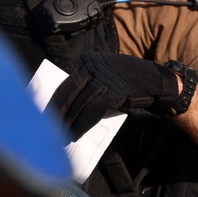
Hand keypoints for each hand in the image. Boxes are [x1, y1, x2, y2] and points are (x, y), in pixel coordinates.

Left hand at [47, 52, 179, 138]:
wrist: (153, 80)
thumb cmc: (125, 80)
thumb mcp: (103, 74)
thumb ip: (86, 83)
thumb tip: (65, 105)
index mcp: (85, 60)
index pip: (65, 83)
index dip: (54, 101)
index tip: (45, 115)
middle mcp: (92, 66)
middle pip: (68, 93)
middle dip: (58, 113)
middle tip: (49, 129)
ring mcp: (103, 77)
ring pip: (79, 104)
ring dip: (69, 123)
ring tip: (62, 136)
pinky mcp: (113, 91)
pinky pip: (93, 111)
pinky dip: (83, 125)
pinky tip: (76, 134)